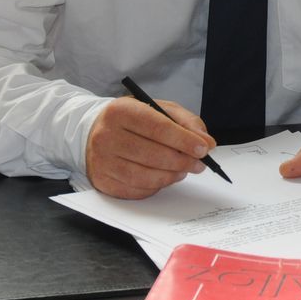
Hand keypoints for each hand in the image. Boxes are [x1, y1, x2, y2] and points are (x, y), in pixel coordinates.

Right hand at [84, 97, 215, 198]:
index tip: (203, 148)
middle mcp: (106, 135)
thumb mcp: (159, 109)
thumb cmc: (132, 121)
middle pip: (153, 154)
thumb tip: (206, 142)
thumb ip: (185, 122)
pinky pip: (137, 190)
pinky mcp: (102, 181)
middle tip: (198, 163)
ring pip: (145, 176)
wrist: (95, 132)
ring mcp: (101, 160)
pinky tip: (162, 177)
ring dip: (171, 176)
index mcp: (121, 111)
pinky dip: (156, 186)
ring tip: (182, 170)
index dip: (184, 140)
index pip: (158, 127)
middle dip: (182, 161)